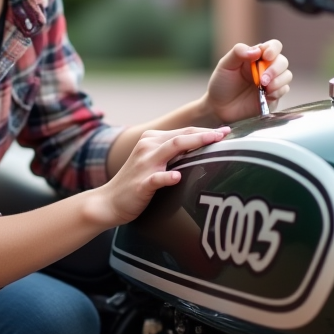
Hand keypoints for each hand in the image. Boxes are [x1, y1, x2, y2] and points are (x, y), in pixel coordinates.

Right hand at [88, 126, 228, 227]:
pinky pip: (156, 178)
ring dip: (193, 144)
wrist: (109, 202)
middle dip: (204, 134)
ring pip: (171, 149)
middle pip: (180, 136)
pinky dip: (167, 176)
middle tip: (225, 133)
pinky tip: (177, 177)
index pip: (183, 132)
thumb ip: (172, 154)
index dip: (204, 131)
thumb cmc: (136, 182)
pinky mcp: (140, 184)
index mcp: (151, 140)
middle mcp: (147, 147)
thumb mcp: (153, 162)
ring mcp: (143, 165)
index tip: (225, 131)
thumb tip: (201, 151)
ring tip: (212, 142)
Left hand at [203, 40, 291, 123]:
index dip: (273, 49)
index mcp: (256, 57)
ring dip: (279, 80)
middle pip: (282, 61)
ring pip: (287, 76)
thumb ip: (238, 52)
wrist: (219, 107)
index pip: (273, 46)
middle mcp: (266, 68)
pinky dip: (278, 91)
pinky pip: (284, 90)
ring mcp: (271, 82)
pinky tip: (267, 95)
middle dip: (275, 69)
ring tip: (265, 87)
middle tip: (262, 79)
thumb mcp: (225, 65)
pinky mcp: (273, 97)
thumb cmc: (222, 83)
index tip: (266, 56)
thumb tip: (257, 51)